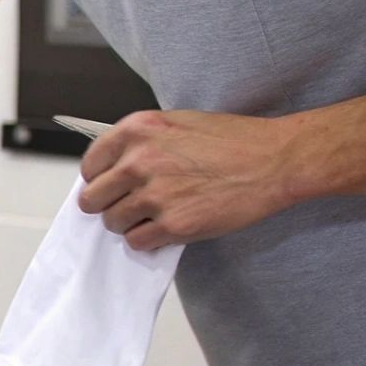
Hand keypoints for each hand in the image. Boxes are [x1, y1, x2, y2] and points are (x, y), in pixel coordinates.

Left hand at [78, 109, 300, 250]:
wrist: (275, 160)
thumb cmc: (234, 141)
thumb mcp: (177, 124)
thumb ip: (141, 143)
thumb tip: (112, 169)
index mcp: (138, 131)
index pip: (90, 165)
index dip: (98, 179)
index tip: (108, 186)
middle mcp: (139, 161)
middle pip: (93, 198)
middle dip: (107, 205)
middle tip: (128, 205)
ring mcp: (155, 195)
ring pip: (113, 223)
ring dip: (129, 223)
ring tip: (155, 214)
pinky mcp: (173, 224)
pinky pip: (138, 242)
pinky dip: (148, 240)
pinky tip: (168, 226)